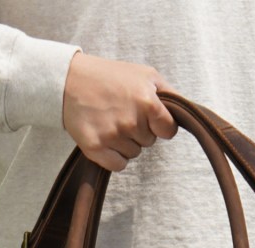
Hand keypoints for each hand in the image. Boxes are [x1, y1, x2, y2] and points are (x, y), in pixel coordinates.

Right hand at [62, 52, 177, 171]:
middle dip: (140, 131)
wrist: (68, 81)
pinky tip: (104, 137)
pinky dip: (114, 156)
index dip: (160, 125)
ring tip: (110, 121)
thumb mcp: (145, 75)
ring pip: (134, 154)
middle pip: (149, 142)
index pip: (169, 131)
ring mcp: (112, 136)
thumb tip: (186, 114)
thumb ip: (169, 94)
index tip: (149, 118)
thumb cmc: (110, 77)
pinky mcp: (95, 149)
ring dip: (125, 142)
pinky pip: (118, 165)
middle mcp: (131, 121)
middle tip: (121, 112)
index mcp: (147, 102)